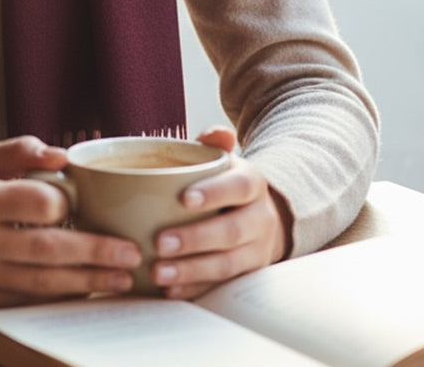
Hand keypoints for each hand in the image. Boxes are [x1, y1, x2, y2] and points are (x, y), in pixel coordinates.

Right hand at [0, 135, 141, 310]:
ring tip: (121, 277)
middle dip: (94, 252)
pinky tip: (88, 290)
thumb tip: (62, 156)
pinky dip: (62, 297)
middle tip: (130, 253)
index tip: (84, 204)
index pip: (32, 202)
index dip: (65, 203)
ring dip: (87, 281)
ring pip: (42, 282)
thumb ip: (19, 150)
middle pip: (45, 249)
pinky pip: (29, 301)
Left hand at [150, 125, 292, 299]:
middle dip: (195, 239)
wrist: (264, 217)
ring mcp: (256, 252)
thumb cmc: (228, 185)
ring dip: (191, 270)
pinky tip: (169, 289)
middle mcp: (260, 219)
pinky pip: (220, 285)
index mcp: (252, 185)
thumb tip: (214, 133)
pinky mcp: (246, 276)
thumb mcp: (226, 161)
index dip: (213, 193)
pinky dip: (194, 289)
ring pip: (226, 265)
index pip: (237, 187)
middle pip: (230, 232)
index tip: (183, 199)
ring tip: (159, 272)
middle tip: (160, 242)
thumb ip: (216, 144)